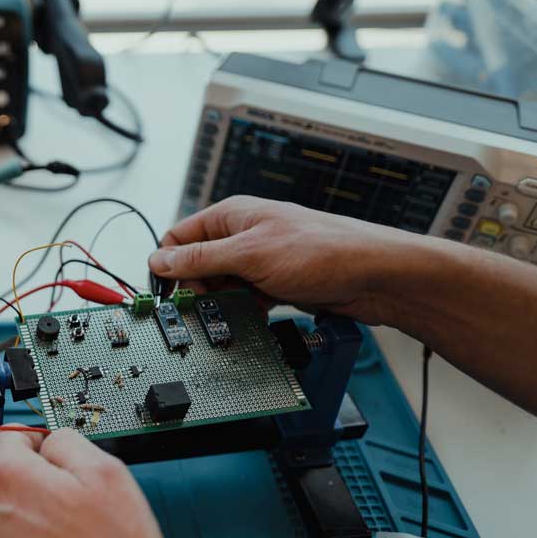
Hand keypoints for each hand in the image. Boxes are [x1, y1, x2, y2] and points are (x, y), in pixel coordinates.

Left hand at [0, 428, 189, 537]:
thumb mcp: (108, 475)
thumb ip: (68, 441)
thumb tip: (51, 440)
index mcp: (4, 477)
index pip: (10, 436)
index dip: (41, 444)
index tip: (60, 460)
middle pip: (6, 481)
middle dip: (38, 488)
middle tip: (79, 511)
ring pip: (5, 520)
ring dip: (31, 525)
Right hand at [148, 196, 422, 325]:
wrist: (377, 277)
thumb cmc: (324, 251)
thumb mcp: (250, 254)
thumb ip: (201, 258)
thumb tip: (159, 260)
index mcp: (232, 216)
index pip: (179, 238)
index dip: (169, 265)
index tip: (168, 294)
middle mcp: (244, 235)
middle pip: (198, 265)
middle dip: (197, 290)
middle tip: (203, 311)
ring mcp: (260, 261)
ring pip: (222, 286)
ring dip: (221, 304)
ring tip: (229, 317)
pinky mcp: (276, 284)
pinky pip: (245, 300)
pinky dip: (242, 312)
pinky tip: (248, 321)